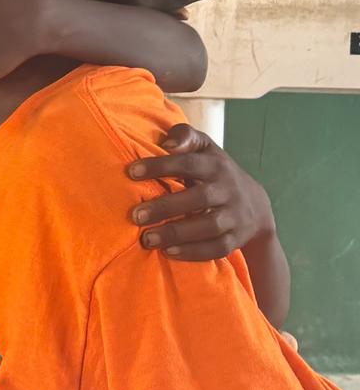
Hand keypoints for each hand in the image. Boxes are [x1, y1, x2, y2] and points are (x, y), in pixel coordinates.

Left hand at [127, 123, 274, 259]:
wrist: (256, 206)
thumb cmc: (215, 172)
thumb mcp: (206, 149)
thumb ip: (185, 136)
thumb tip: (167, 143)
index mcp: (216, 165)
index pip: (189, 163)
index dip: (161, 166)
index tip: (132, 172)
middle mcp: (227, 189)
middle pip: (198, 198)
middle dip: (165, 207)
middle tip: (135, 216)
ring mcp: (234, 216)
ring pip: (208, 226)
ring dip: (176, 233)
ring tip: (147, 239)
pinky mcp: (236, 239)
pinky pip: (217, 248)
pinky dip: (194, 252)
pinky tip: (168, 253)